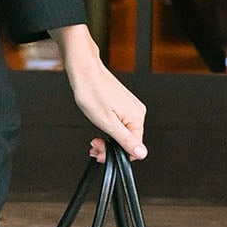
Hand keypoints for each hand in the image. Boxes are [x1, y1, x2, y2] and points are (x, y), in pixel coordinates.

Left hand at [50, 24, 147, 161]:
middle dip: (110, 147)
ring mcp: (130, 107)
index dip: (116, 154)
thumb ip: (125, 140)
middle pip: (128, 141)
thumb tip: (142, 153)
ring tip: (94, 137)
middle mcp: (137, 112)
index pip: (134, 148)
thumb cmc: (92, 92)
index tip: (100, 152)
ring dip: (108, 139)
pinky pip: (119, 123)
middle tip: (94, 145)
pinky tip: (98, 126)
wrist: (84, 71)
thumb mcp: (108, 123)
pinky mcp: (122, 104)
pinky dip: (108, 128)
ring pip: (122, 133)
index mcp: (137, 117)